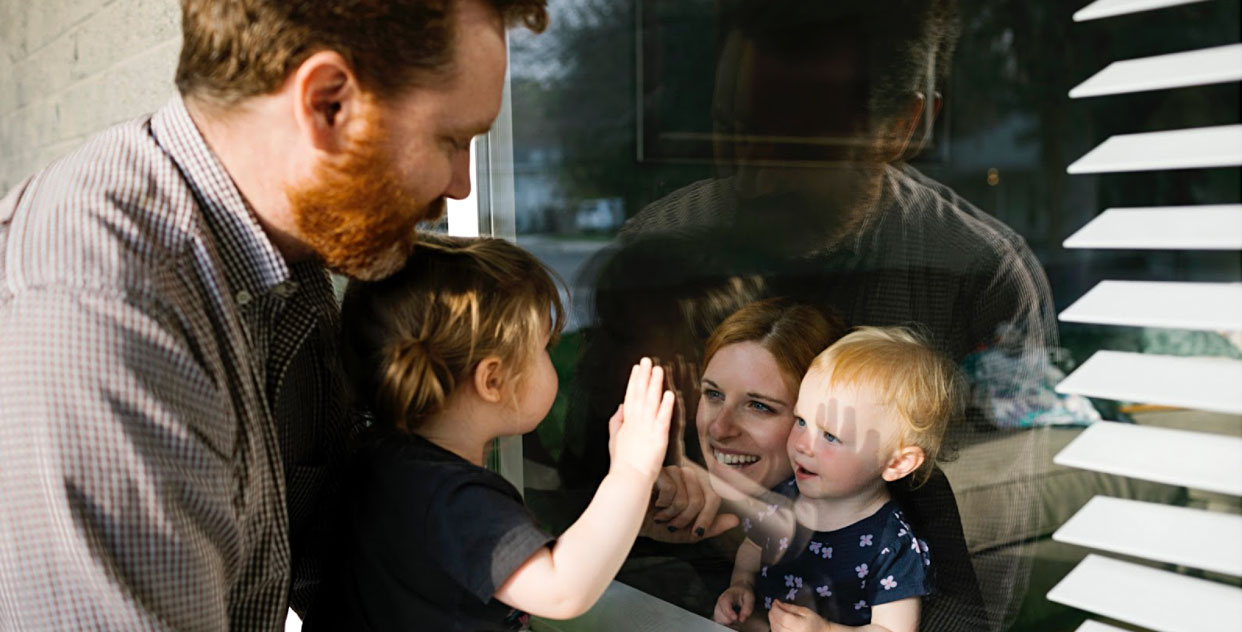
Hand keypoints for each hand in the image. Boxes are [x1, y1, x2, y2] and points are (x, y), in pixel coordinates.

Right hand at [607, 358, 674, 483]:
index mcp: (627, 422)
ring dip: (655, 385)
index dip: (634, 380)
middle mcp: (636, 422)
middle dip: (644, 376)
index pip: (631, 396)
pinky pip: (663, 418)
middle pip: (640, 394)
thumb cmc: (622, 464)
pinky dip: (666, 406)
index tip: (637, 368)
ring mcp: (647, 428)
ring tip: (659, 369)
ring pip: (651, 402)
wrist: (628, 479)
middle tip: (648, 360)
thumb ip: (617, 422)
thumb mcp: (614, 440)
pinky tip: (669, 393)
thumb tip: (621, 407)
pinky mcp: (658, 437)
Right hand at [640, 464, 739, 541]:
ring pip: (686, 498)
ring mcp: (672, 470)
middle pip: (701, 500)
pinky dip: (663, 506)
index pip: (714, 497)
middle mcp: (687, 474)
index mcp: (697, 485)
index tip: (696, 532)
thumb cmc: (656, 524)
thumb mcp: (686, 532)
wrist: (630, 522)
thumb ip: (711, 527)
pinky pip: (671, 492)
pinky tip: (653, 507)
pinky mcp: (658, 471)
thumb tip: (735, 520)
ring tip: (661, 516)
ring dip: (672, 515)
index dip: (708, 518)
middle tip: (671, 524)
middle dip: (686, 520)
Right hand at [713, 585, 754, 626]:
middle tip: (737, 618)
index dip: (729, 612)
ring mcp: (718, 606)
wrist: (739, 589)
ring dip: (726, 621)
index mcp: (727, 595)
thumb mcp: (750, 597)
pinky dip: (725, 622)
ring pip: (717, 618)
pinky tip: (732, 620)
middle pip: (718, 613)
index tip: (736, 618)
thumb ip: (748, 608)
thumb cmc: (744, 592)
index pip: (724, 603)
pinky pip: (719, 620)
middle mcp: (720, 601)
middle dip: (728, 619)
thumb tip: (742, 620)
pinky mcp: (719, 612)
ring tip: (735, 619)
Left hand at [769, 600, 830, 631]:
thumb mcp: (804, 611)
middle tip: (774, 607)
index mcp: (801, 626)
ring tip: (776, 615)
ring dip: (772, 621)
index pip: (783, 618)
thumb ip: (790, 607)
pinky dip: (774, 628)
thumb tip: (776, 603)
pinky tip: (777, 623)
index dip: (776, 609)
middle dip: (772, 614)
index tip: (775, 603)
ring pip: (775, 631)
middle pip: (777, 625)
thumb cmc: (814, 621)